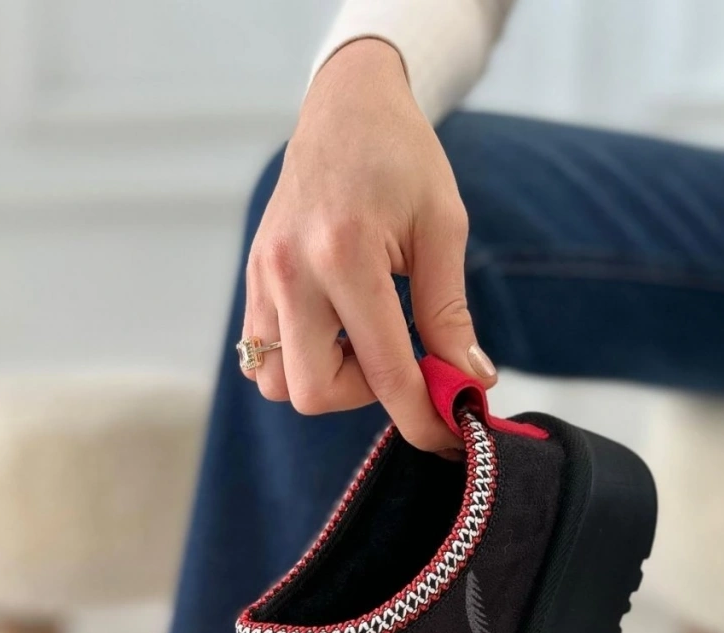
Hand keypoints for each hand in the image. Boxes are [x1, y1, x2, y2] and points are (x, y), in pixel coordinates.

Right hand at [242, 38, 495, 449]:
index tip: (448, 435)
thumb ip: (449, 313)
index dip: (420, 415)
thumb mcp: (442, 228)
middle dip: (363, 395)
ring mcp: (263, 278)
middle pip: (314, 393)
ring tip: (364, 338)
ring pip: (280, 384)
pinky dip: (303, 361)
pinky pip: (264, 356)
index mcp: (344, 254)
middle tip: (397, 356)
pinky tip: (338, 327)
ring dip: (328, 380)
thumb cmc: (401, 158)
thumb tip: (470, 382)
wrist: (345, 107)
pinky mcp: (253, 281)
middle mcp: (292, 272)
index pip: (383, 369)